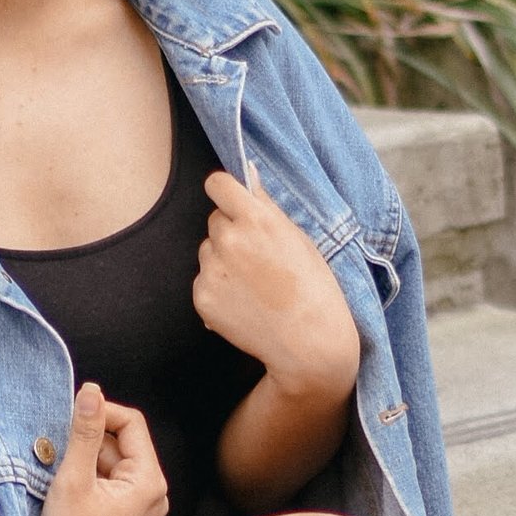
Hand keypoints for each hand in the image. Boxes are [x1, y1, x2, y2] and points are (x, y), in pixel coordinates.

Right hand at [32, 381, 168, 515]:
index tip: (68, 414)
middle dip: (87, 441)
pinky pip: (106, 484)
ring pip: (110, 463)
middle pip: (120, 443)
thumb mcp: (73, 480)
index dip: (101, 411)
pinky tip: (64, 493)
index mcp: (150, 482)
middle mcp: (153, 495)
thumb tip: (91, 391)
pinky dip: (84, 479)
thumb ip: (83, 432)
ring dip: (82, 461)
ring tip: (59, 479)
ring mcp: (140, 509)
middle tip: (56, 452)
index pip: (132, 423)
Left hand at [193, 171, 361, 408]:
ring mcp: (212, 270)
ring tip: (254, 285)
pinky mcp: (202, 297)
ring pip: (208, 251)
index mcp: (256, 220)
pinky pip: (203, 280)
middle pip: (215, 219)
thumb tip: (247, 172)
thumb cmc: (313, 288)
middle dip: (231, 231)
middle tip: (258, 258)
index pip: (218, 184)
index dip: (226, 191)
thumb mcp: (298, 238)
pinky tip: (244, 303)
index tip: (234, 202)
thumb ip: (266, 206)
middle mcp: (229, 240)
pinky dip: (218, 288)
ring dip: (223, 260)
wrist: (308, 344)